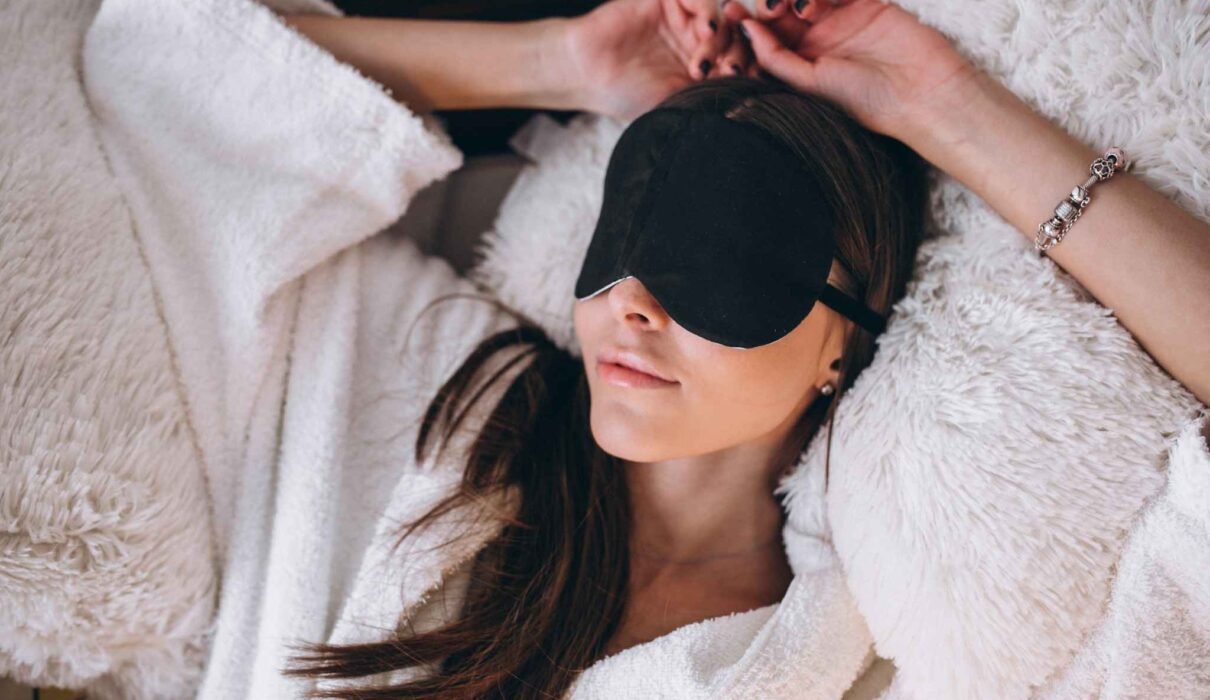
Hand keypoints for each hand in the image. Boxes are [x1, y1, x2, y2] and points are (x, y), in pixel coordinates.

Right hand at [564, 0, 755, 120]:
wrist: (587, 74)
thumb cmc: (626, 95)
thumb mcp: (677, 102)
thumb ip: (710, 96)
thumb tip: (750, 104)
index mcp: (704, 69)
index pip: (740, 63)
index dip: (749, 71)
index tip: (742, 86)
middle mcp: (697, 41)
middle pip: (738, 38)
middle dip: (739, 55)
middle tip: (730, 73)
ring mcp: (684, 19)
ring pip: (723, 19)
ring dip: (722, 38)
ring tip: (705, 60)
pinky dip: (708, 10)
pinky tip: (705, 31)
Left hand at [723, 0, 979, 141]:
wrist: (922, 93)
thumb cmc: (865, 100)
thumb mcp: (810, 84)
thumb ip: (775, 58)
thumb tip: (746, 29)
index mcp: (800, 62)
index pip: (766, 36)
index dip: (747, 22)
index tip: (729, 13)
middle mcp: (818, 38)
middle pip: (782, 8)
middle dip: (769, 2)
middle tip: (771, 8)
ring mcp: (842, 17)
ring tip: (800, 7)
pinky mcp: (866, 1)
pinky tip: (819, 1)